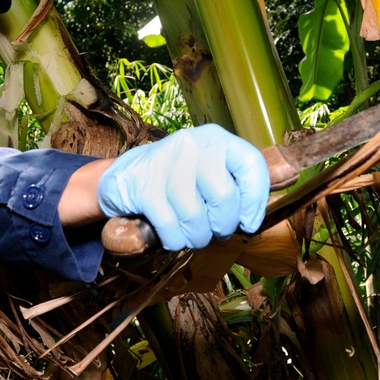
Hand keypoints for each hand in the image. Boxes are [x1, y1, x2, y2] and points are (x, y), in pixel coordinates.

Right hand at [97, 124, 269, 250]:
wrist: (123, 177)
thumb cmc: (176, 181)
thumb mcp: (207, 172)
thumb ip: (233, 186)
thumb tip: (254, 218)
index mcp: (215, 139)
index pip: (250, 163)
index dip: (255, 199)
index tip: (250, 222)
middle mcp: (192, 145)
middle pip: (224, 197)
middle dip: (223, 225)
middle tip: (214, 230)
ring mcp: (165, 164)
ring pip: (196, 217)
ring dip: (197, 237)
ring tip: (190, 232)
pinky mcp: (144, 186)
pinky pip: (171, 227)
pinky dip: (174, 240)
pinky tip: (171, 234)